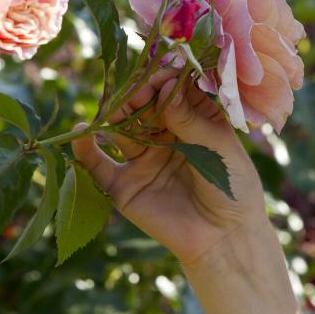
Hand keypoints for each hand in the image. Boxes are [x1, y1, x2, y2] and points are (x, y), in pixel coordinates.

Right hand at [71, 67, 268, 268]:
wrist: (224, 237)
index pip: (174, 91)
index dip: (166, 80)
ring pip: (122, 129)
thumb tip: (165, 86)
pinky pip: (99, 165)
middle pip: (145, 107)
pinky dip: (86, 149)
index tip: (160, 76)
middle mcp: (166, 135)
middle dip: (140, 95)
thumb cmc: (232, 186)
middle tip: (137, 90)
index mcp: (194, 120)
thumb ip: (190, 119)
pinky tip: (82, 132)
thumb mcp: (218, 147)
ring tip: (115, 108)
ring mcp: (144, 158)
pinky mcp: (124, 185)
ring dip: (116, 115)